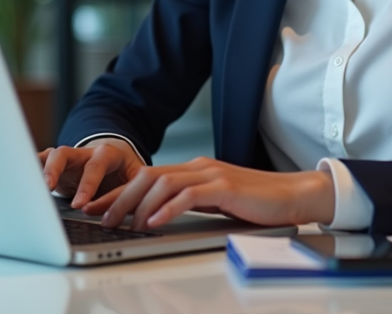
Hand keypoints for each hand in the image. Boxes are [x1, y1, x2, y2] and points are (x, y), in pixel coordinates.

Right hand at [38, 139, 146, 209]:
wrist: (114, 161)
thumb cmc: (124, 173)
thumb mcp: (135, 179)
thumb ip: (133, 191)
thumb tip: (134, 209)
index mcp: (107, 154)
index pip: (96, 165)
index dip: (88, 184)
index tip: (81, 204)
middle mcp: (84, 153)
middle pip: (65, 153)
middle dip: (56, 171)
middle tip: (48, 189)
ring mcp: (67, 158)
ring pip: (49, 156)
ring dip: (39, 170)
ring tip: (30, 186)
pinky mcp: (55, 165)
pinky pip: (39, 163)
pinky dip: (29, 170)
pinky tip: (18, 181)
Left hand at [83, 156, 334, 229]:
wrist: (293, 195)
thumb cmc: (257, 202)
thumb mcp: (216, 201)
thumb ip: (191, 202)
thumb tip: (158, 217)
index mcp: (194, 169)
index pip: (147, 176)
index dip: (119, 192)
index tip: (97, 207)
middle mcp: (199, 167)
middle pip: (147, 175)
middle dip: (120, 197)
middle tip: (101, 217)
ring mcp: (211, 174)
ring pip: (162, 183)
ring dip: (139, 205)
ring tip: (125, 224)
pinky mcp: (225, 187)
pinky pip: (188, 195)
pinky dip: (167, 209)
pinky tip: (155, 222)